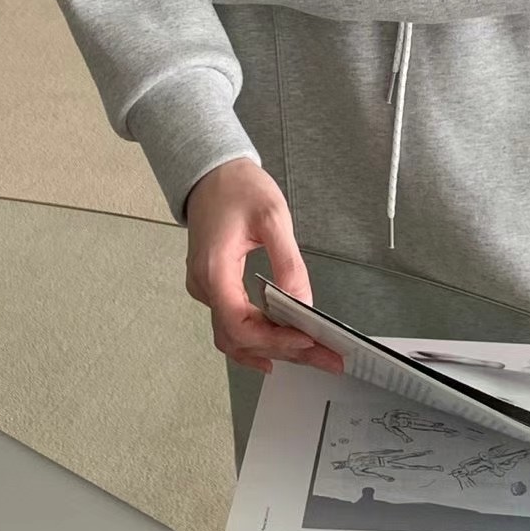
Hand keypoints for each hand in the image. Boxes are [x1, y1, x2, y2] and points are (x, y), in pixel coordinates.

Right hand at [185, 157, 343, 375]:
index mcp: (214, 271)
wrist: (212, 172)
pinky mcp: (212, 286)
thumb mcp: (273, 216)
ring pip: (234, 336)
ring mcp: (205, 288)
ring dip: (271, 348)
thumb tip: (302, 302)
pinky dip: (256, 337)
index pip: (239, 325)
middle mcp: (204, 286)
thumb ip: (288, 262)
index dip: (274, 339)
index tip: (307, 340)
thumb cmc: (237, 188)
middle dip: (283, 351)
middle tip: (325, 358)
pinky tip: (277, 345)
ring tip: (310, 354)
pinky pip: (232, 323)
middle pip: (239, 338)